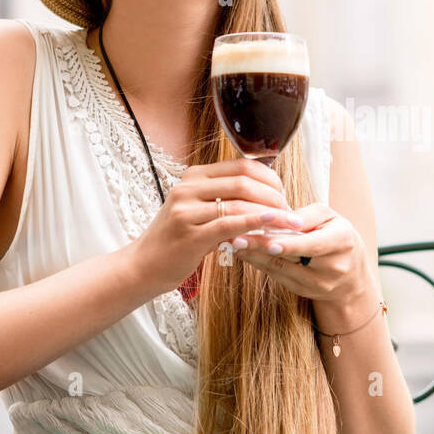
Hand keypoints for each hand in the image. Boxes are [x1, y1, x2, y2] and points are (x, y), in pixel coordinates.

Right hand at [131, 157, 293, 297]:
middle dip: (275, 196)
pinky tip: (272, 229)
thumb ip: (226, 201)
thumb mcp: (199, 212)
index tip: (284, 196)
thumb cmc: (176, 241)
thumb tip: (266, 196)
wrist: (143, 267)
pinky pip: (230, 224)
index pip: (242, 166)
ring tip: (290, 225)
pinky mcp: (190, 234)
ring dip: (271, 214)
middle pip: (244, 181)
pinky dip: (255, 224)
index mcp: (195, 177)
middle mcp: (189, 187)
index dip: (270, 179)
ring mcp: (187, 210)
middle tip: (291, 213)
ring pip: (240, 202)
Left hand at [231, 202, 368, 302]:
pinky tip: (242, 253)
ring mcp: (317, 283)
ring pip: (279, 269)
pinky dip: (258, 263)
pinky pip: (276, 276)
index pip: (314, 245)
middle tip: (235, 238)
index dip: (291, 244)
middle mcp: (333, 267)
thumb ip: (306, 215)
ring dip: (253, 256)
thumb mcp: (330, 217)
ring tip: (232, 243)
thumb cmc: (337, 235)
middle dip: (261, 248)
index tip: (268, 241)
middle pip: (292, 258)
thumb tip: (280, 215)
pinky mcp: (302, 291)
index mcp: (342, 241)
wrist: (351, 273)